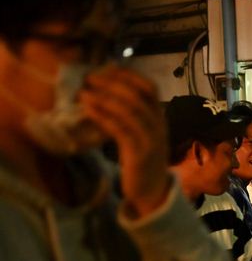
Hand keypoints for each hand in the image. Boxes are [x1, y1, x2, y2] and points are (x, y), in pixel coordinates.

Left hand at [80, 66, 169, 217]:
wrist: (151, 191)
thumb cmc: (140, 160)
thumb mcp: (139, 133)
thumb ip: (129, 115)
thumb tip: (102, 92)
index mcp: (159, 117)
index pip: (149, 87)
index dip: (128, 75)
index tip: (106, 69)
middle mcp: (159, 125)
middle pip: (137, 95)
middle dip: (112, 83)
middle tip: (90, 79)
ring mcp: (151, 139)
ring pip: (130, 111)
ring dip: (104, 98)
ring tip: (84, 93)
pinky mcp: (140, 153)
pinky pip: (121, 130)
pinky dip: (103, 117)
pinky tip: (88, 110)